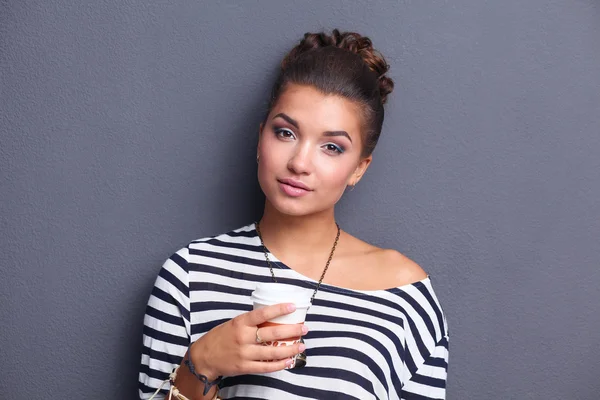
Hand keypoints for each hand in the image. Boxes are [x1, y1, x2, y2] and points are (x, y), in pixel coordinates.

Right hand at [189, 303, 308, 377]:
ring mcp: (244, 353)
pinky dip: (280, 364)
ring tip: (301, 346)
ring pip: (272, 352)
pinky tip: (289, 361)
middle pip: (272, 333)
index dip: (279, 309)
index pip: (263, 313)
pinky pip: (266, 367)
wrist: (204, 357)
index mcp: (240, 322)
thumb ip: (251, 322)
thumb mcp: (234, 323)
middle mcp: (243, 337)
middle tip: (304, 328)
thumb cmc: (221, 337)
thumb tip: (273, 317)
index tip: (293, 306)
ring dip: (290, 349)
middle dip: (292, 330)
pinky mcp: (245, 367)